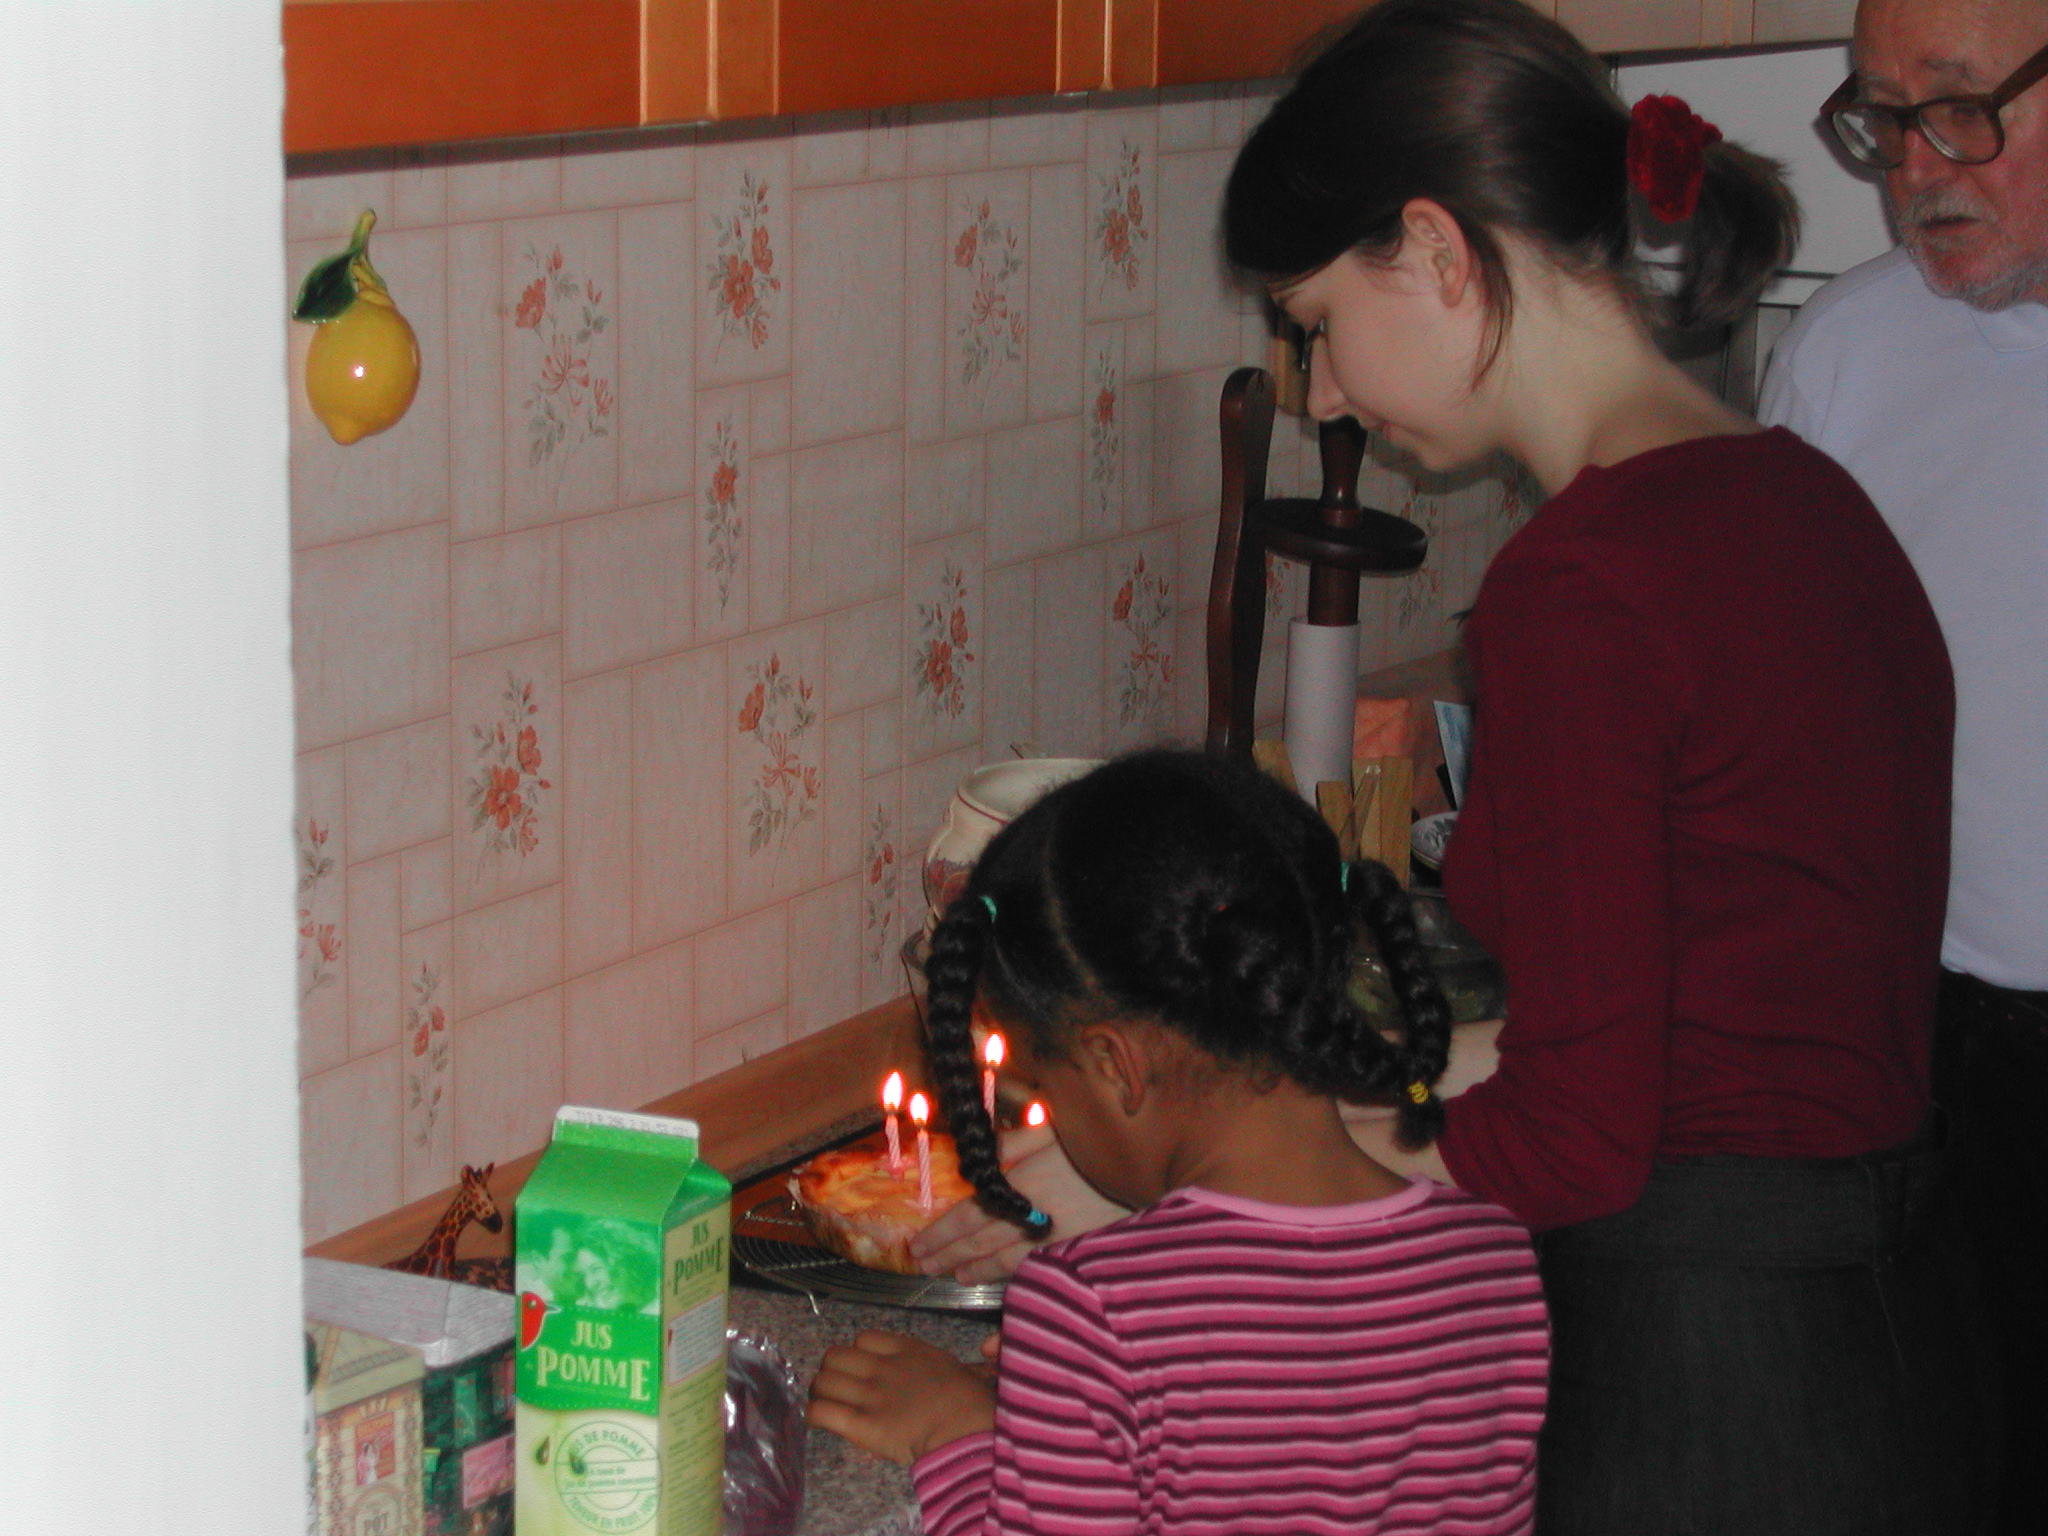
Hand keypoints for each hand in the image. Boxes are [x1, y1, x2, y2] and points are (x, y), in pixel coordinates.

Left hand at [807, 1330, 995, 1465]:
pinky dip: (813, 1414)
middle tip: (835, 1388)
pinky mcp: (860, 1423)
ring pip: (823, 1381)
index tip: (859, 1368)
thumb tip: (982, 1354)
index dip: (857, 1353)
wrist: (964, 1427)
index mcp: (906, 1350)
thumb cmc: (973, 1402)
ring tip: (823, 1404)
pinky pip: (821, 1411)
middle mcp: (882, 1367)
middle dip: (831, 1371)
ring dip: (819, 1392)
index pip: (863, 1339)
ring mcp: (869, 1394)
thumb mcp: (964, 1370)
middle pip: (835, 1356)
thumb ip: (951, 1366)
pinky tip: (817, 1420)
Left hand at [911, 1122, 1129, 1281]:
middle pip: (982, 1243)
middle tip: (924, 1267)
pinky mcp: (1080, 1256)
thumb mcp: (1055, 1129)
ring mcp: (1057, 1242)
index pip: (970, 1214)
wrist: (1156, 1169)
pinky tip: (1003, 1285)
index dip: (941, 1232)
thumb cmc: (1100, 1144)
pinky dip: (1014, 1282)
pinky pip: (1037, 1273)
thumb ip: (1014, 1144)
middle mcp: (1034, 1218)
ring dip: (976, 1271)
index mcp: (1023, 1184)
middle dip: (949, 1255)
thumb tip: (975, 1162)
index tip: (918, 1245)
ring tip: (956, 1276)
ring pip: (1007, 1264)